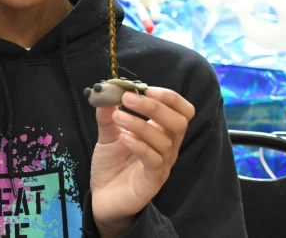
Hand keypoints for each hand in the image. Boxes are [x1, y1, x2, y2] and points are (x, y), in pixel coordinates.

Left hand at [89, 87, 195, 236]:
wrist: (103, 195)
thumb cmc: (112, 163)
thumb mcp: (108, 134)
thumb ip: (107, 114)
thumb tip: (105, 91)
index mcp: (162, 132)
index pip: (182, 111)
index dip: (170, 97)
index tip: (145, 89)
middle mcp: (168, 147)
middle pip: (179, 123)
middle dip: (155, 107)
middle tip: (129, 98)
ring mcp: (162, 165)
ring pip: (165, 141)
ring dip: (140, 124)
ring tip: (117, 116)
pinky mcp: (153, 180)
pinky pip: (154, 160)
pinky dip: (140, 145)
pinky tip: (123, 137)